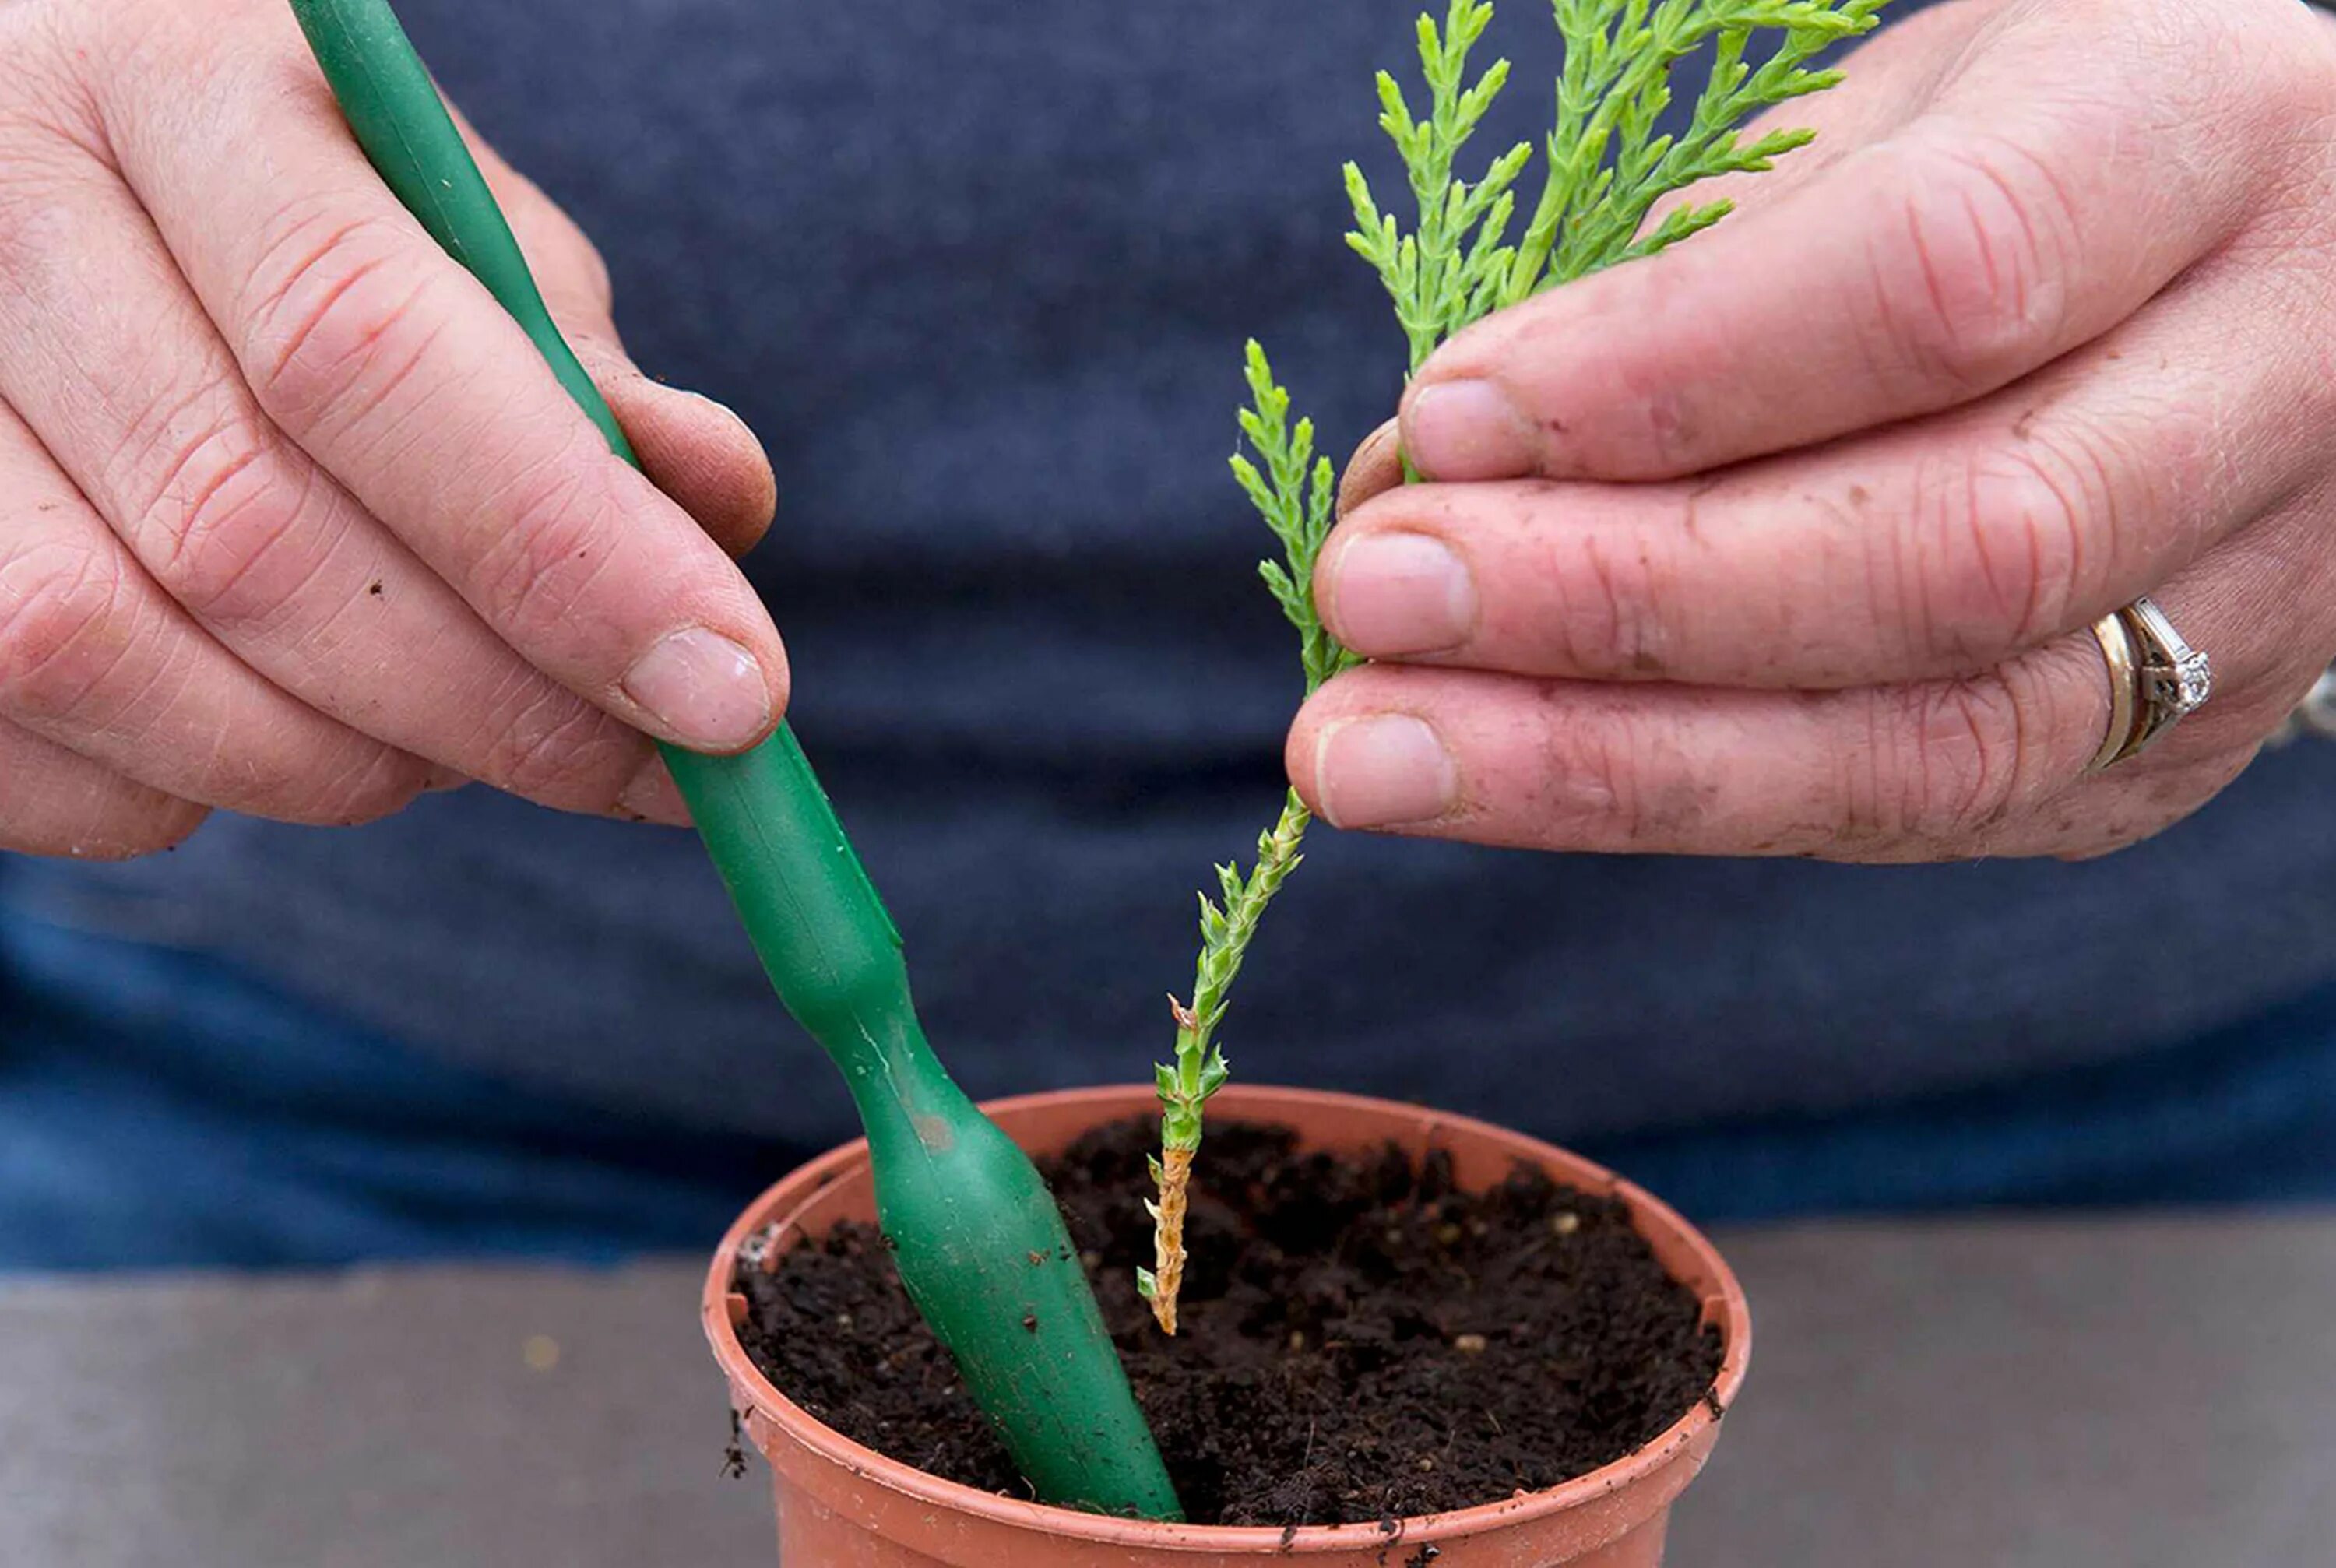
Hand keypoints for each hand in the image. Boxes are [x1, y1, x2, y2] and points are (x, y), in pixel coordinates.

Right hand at [0, 0, 782, 857]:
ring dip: (355, 762)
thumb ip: (572, 364)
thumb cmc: (294, 216)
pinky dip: (207, 791)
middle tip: (655, 768)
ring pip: (120, 666)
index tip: (736, 694)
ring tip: (472, 734)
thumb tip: (720, 506)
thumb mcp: (442, 223)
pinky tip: (293, 722)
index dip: (568, 550)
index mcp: (167, 84)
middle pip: (249, 535)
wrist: (45, 207)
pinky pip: (43, 760)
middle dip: (500, 701)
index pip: (366, 348)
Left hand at [1289, 0, 2335, 862]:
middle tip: (1367, 603)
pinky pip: (1914, 811)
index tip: (1444, 420)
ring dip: (1608, 765)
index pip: (1938, 281)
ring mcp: (2249, 604)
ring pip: (1931, 739)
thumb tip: (1425, 460)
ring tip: (1374, 755)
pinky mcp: (2169, 751)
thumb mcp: (1886, 120)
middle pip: (1946, 550)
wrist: (2278, 280)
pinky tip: (1506, 779)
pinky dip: (1683, 803)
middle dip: (1614, 602)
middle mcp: (2279, 389)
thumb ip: (1690, 274)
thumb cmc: (2028, 155)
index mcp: (2207, 144)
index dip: (1669, 374)